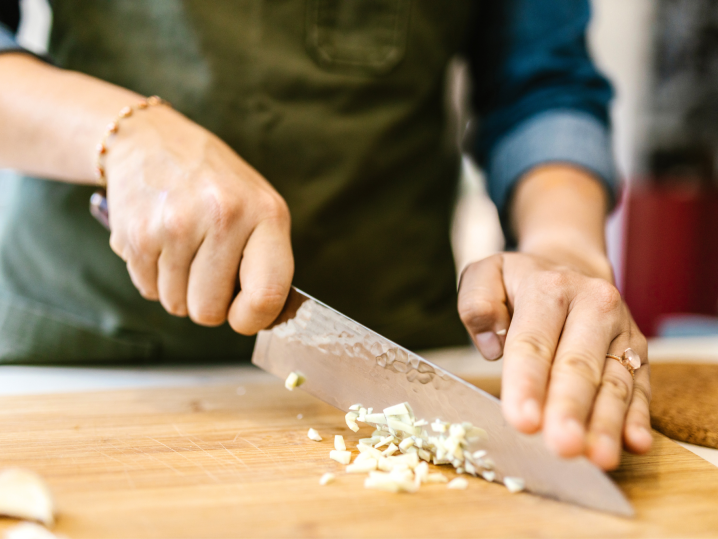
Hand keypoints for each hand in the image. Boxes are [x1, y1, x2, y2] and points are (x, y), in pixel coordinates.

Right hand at [105, 105, 292, 332]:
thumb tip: (260, 318)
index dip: (252, 319)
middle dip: (207, 302)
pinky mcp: (137, 234)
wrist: (150, 141)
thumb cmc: (216, 184)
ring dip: (178, 288)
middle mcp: (223, 216)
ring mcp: (176, 225)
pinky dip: (154, 276)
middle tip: (207, 268)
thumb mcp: (258, 207)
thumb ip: (266, 261)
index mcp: (266, 214)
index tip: (242, 315)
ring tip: (184, 247)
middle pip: (210, 311)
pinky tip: (161, 242)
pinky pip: (147, 289)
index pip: (266, 295)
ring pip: (176, 304)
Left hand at [458, 251, 651, 469]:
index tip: (522, 420)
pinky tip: (634, 443)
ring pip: (614, 382)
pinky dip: (638, 417)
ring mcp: (620, 331)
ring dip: (605, 422)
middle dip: (569, 409)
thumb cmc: (520, 282)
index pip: (533, 342)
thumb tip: (491, 344)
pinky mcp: (638, 353)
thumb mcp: (486, 275)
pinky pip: (640, 388)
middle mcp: (592, 305)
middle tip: (562, 445)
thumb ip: (477, 303)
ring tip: (598, 456)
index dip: (528, 383)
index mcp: (549, 288)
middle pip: (577, 365)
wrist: (569, 266)